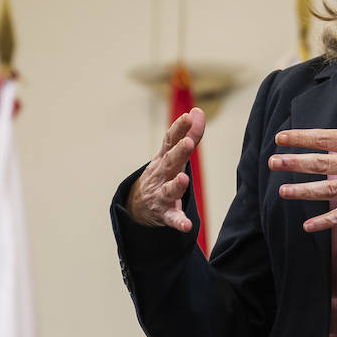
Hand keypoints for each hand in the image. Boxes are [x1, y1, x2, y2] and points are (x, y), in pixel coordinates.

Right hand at [128, 107, 205, 231]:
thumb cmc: (162, 173)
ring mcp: (161, 194)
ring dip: (176, 185)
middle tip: (188, 143)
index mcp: (165, 158)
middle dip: (179, 152)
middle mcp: (162, 174)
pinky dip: (178, 222)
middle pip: (170, 162)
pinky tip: (186, 225)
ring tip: (184, 179)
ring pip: (169, 190)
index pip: (170, 141)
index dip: (179, 128)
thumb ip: (187, 134)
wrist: (138, 205)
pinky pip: (172, 219)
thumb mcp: (171, 154)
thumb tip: (197, 111)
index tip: (189, 116)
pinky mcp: (164, 214)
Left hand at [269, 87, 336, 231]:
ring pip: (328, 189)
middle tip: (273, 162)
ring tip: (282, 191)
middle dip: (295, 163)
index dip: (302, 138)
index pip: (326, 138)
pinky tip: (308, 226)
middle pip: (321, 163)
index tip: (281, 137)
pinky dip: (326, 222)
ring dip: (303, 191)